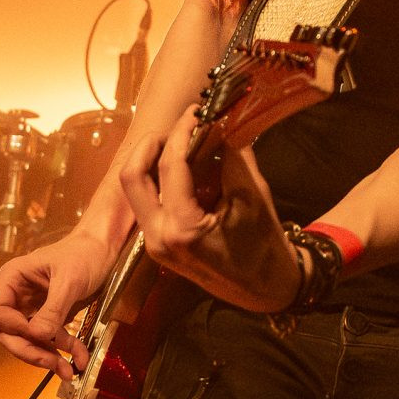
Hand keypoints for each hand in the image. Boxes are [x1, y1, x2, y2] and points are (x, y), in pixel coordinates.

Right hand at [0, 230, 118, 379]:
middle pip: (10, 333)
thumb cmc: (85, 253)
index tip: (35, 334)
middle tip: (54, 364)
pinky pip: (48, 338)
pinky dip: (62, 349)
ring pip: (29, 340)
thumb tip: (38, 336)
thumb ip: (53, 308)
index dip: (12, 328)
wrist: (105, 248)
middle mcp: (16, 295)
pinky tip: (78, 357)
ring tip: (69, 369)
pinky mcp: (48, 316)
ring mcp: (31, 307)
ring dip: (48, 356)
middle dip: (31, 351)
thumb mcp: (69, 280)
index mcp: (12, 279)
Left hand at [119, 108, 303, 313]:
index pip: (170, 165)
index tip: (197, 109)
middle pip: (133, 177)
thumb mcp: (252, 196)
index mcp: (181, 228)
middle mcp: (157, 237)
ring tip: (184, 141)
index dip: (183, 130)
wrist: (265, 288)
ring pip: (136, 190)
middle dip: (152, 144)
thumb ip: (232, 156)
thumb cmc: (264, 245)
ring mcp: (153, 244)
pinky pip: (149, 203)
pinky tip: (188, 166)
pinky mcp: (157, 245)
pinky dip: (162, 179)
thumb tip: (221, 121)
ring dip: (154, 160)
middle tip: (179, 126)